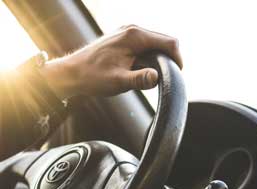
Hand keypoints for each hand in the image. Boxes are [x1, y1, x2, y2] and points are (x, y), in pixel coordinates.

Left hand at [40, 25, 182, 98]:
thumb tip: (157, 78)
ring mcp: (129, 33)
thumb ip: (139, 79)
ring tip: (153, 77)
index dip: (178, 59)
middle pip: (165, 41)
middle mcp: (133, 30)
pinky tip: (143, 72)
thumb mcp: (119, 82)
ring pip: (157, 44)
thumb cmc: (93, 77)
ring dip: (160, 60)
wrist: (71, 73)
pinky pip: (147, 46)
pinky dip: (151, 58)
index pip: (169, 42)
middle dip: (170, 59)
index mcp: (134, 36)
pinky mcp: (125, 40)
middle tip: (167, 79)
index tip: (177, 76)